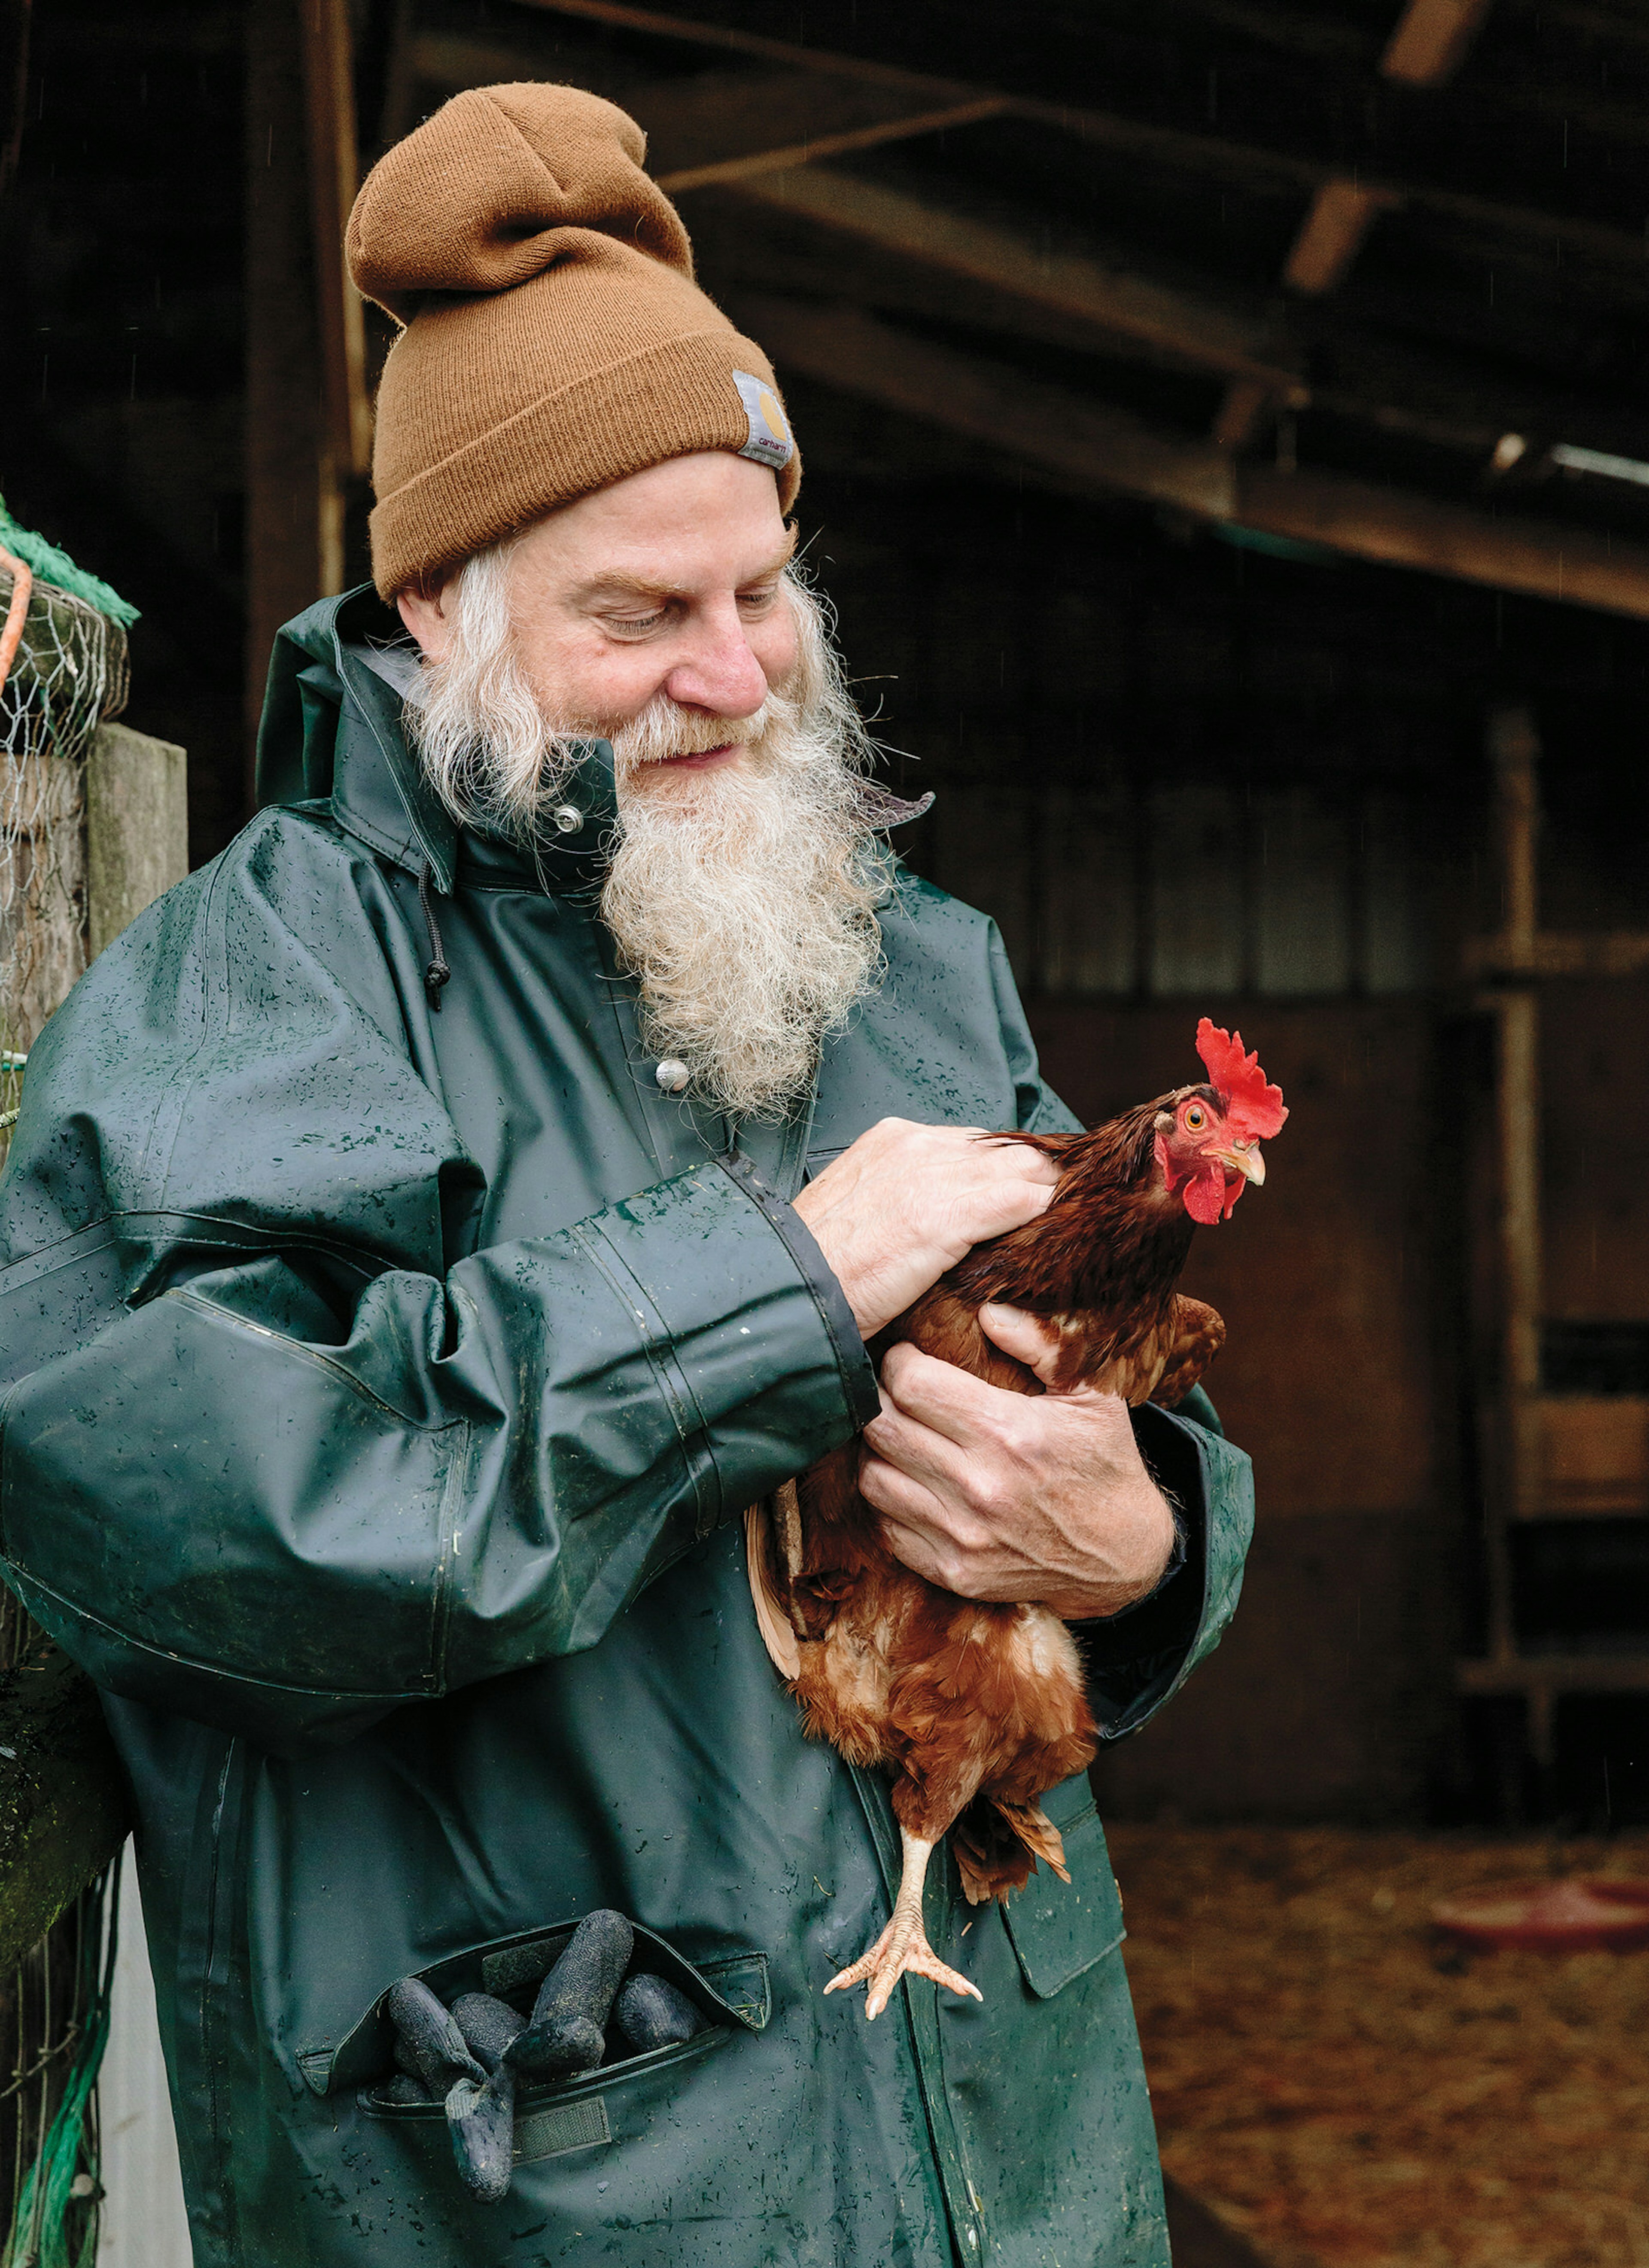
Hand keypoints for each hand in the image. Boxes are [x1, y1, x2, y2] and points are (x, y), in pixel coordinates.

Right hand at [792, 1119, 1057, 1339]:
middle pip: (1008, 1152)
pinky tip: (1055, 1239)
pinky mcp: (948, 1215)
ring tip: (1066, 1233)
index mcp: (893, 1139)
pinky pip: (1022, 1201)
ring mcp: (933, 1176)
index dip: (1006, 1174)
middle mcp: (916, 1145)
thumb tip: (954, 1214)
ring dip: (1048, 1201)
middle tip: (1062, 1219)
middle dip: (1036, 1182)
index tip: (1024, 1201)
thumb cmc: (823, 1267)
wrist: (792, 1292)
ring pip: (1024, 1172)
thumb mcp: (863, 1211)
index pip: (977, 1145)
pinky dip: (1044, 1217)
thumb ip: (908, 1196)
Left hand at [858, 1304, 1176, 1619]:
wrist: (1123, 1554)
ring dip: (880, 1452)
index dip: (899, 1362)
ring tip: (904, 1436)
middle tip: (898, 1393)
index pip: (911, 1384)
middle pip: (881, 1427)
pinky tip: (914, 1483)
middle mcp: (979, 1487)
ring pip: (873, 1478)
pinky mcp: (953, 1573)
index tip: (910, 1358)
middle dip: (881, 1400)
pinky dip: (892, 1502)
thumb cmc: (1104, 1462)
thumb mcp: (1093, 1393)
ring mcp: (963, 1536)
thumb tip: (989, 1311)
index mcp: (1009, 1433)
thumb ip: (1041, 1344)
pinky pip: (888, 1527)